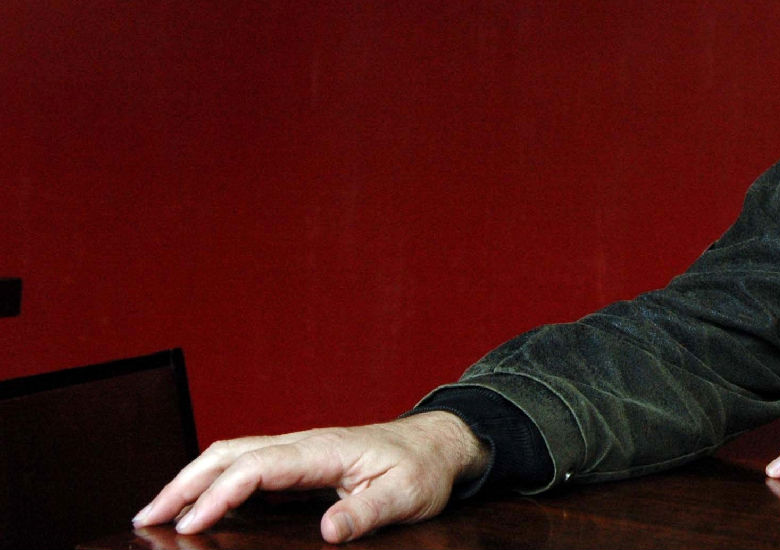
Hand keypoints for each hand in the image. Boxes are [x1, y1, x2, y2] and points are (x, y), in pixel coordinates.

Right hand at [132, 411, 489, 542]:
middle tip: (146, 517)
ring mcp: (300, 449)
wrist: (440, 444)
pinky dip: (214, 479)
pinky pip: (248, 463)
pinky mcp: (300, 459)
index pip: (259, 466)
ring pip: (234, 454)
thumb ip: (368, 513)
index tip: (190, 523)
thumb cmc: (423, 469)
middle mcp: (305, 443)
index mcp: (324, 450)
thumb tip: (328, 531)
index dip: (221, 494)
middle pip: (231, 453)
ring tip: (157, 511)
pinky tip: (198, 503)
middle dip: (185, 482)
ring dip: (192, 478)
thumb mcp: (406, 495)